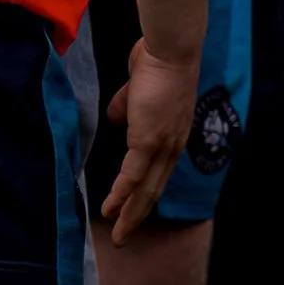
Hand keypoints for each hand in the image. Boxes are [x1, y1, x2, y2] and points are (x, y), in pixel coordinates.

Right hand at [101, 39, 200, 243]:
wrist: (170, 49)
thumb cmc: (156, 61)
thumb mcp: (139, 89)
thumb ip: (129, 105)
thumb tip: (118, 116)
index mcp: (174, 132)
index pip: (160, 171)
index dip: (147, 192)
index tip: (135, 209)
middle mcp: (173, 143)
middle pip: (156, 187)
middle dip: (139, 213)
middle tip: (125, 235)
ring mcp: (163, 143)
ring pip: (145, 188)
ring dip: (130, 213)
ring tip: (119, 234)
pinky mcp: (148, 139)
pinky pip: (131, 175)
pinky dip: (120, 195)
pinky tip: (109, 210)